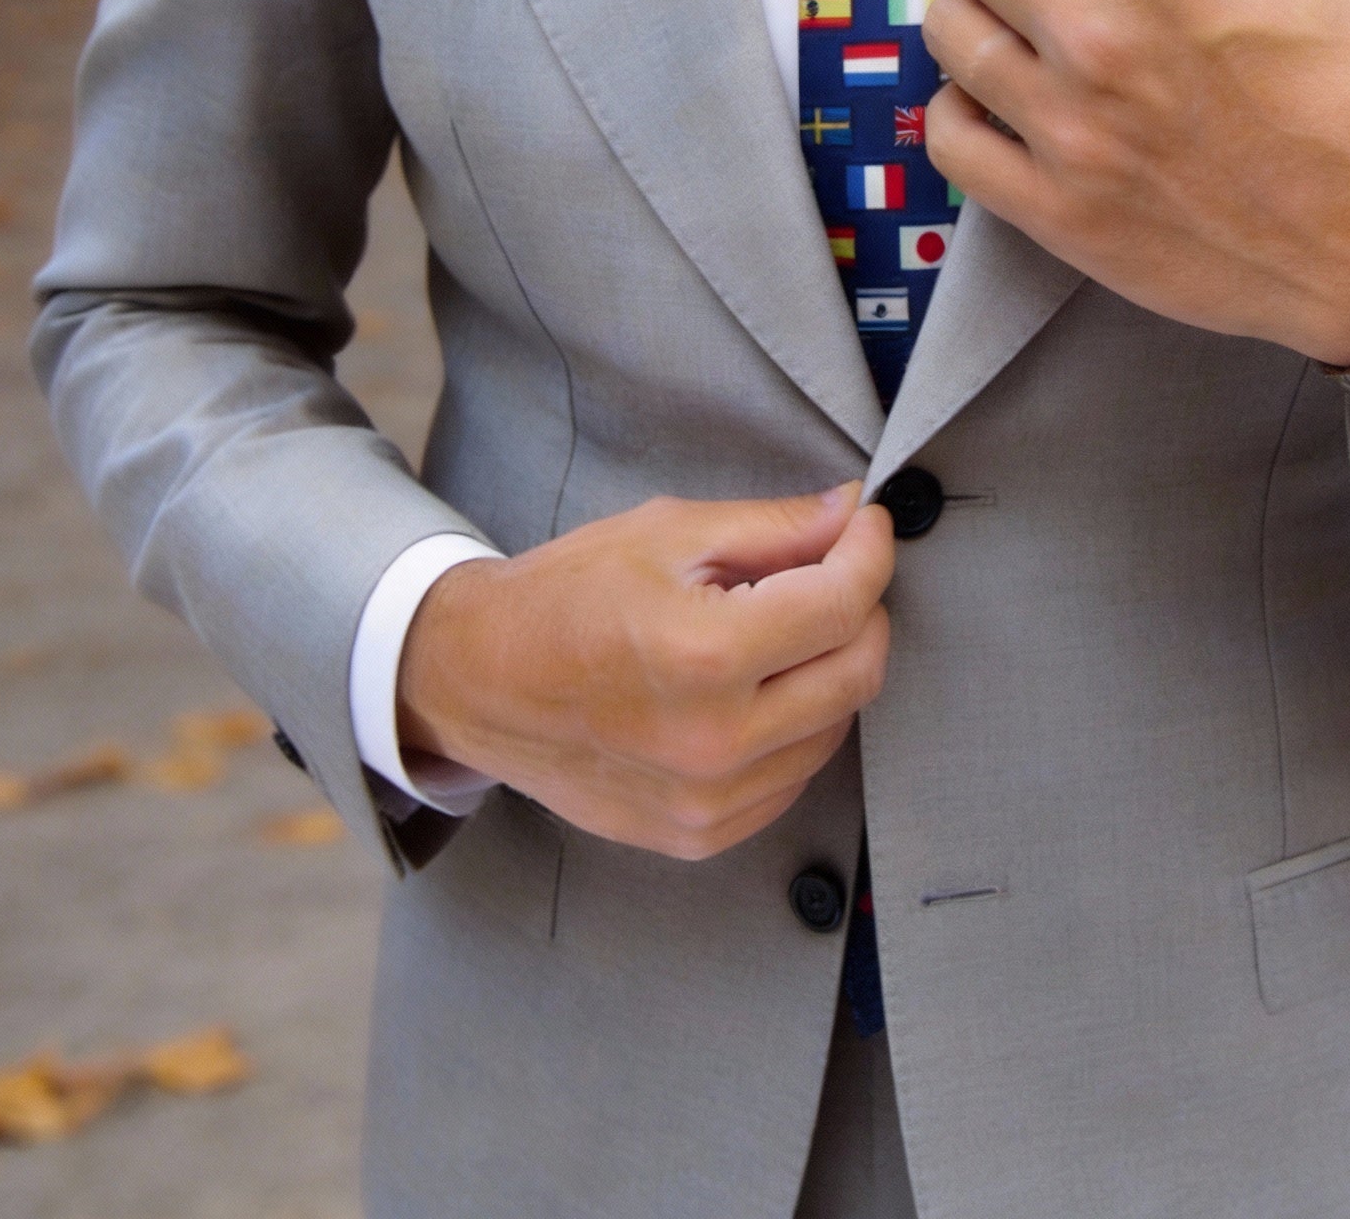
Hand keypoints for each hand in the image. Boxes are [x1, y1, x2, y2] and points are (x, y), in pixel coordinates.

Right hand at [396, 484, 894, 859]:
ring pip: (836, 727)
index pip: (843, 604)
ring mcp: (708, 802)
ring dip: (830, 669)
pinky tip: (754, 688)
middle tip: (829, 571)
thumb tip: (852, 515)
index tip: (865, 526)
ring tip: (776, 630)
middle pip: (858, 672)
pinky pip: (794, 776)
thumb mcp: (668, 533)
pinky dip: (797, 726)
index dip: (870, 552)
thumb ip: (774, 527)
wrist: (479, 680)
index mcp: (704, 656)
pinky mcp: (700, 835)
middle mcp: (714, 742)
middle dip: (861, 609)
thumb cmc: (565, 596)